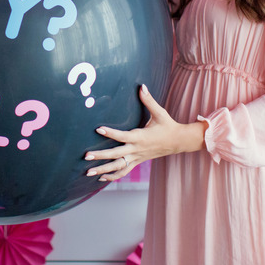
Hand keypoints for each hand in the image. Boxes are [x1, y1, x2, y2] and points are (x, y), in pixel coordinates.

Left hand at [83, 84, 205, 181]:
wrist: (179, 142)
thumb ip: (148, 100)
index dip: (110, 133)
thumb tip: (142, 86)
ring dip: (103, 170)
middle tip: (86, 155)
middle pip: (116, 155)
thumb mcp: (160, 113)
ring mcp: (137, 157)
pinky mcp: (137, 162)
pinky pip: (124, 171)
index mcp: (140, 137)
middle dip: (100, 156)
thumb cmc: (168, 126)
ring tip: (88, 172)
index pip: (122, 136)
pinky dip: (112, 176)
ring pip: (118, 167)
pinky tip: (101, 178)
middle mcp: (137, 149)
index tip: (98, 129)